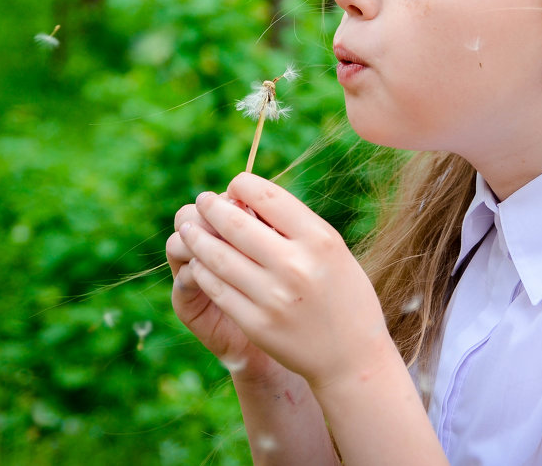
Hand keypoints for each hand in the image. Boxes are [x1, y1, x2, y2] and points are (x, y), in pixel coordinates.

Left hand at [180, 173, 394, 391]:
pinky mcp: (255, 324)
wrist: (351, 357)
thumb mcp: (332, 249)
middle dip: (211, 207)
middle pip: (235, 223)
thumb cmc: (342, 293)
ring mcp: (272, 297)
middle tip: (202, 201)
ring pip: (217, 257)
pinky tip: (199, 262)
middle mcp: (295, 266)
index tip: (234, 187)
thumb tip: (247, 197)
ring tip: (189, 229)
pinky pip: (217, 288)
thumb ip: (294, 224)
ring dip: (197, 238)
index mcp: (319, 240)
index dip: (242, 185)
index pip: (266, 196)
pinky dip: (203, 271)